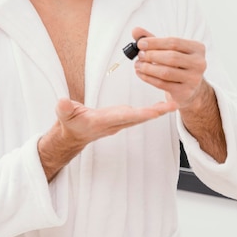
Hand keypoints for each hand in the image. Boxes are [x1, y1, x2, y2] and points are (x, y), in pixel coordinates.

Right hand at [54, 97, 177, 146]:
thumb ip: (64, 109)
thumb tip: (62, 101)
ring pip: (142, 116)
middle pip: (139, 117)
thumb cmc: (70, 124)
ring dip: (157, 111)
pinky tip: (161, 105)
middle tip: (174, 105)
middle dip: (157, 112)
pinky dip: (151, 109)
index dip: (141, 114)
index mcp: (102, 121)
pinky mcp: (121, 118)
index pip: (125, 116)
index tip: (156, 111)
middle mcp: (115, 123)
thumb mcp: (63, 115)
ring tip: (173, 102)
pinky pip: (139, 114)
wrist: (73, 135)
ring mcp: (119, 121)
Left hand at [132, 27, 206, 110]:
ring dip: (147, 68)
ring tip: (137, 65)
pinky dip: (148, 78)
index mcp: (197, 48)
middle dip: (151, 55)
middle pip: (171, 57)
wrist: (189, 88)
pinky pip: (162, 84)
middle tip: (139, 55)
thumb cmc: (177, 64)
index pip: (174, 42)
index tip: (140, 44)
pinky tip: (140, 73)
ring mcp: (194, 79)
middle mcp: (199, 63)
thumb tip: (135, 30)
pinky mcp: (185, 92)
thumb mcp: (167, 49)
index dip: (155, 42)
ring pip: (166, 72)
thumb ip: (152, 39)